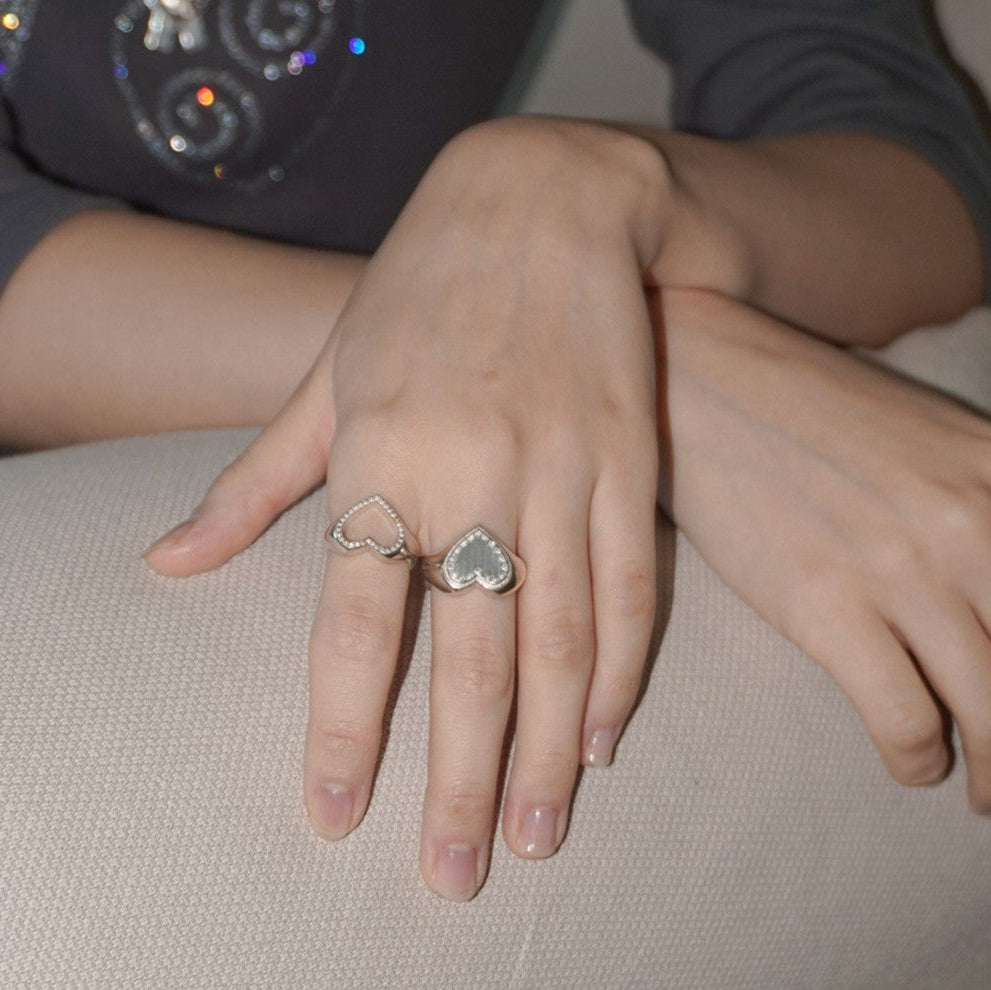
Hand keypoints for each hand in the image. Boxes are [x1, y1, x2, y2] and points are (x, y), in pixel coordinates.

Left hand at [145, 117, 665, 898]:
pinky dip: (620, 665)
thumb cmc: (421, 287)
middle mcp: (471, 470)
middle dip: (456, 773)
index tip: (339, 814)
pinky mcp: (629, 455)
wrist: (545, 197)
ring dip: (549, 746)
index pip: (353, 619)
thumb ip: (256, 481)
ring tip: (536, 831)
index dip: (344, 725)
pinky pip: (629, 582)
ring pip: (558, 635)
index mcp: (379, 453)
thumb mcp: (325, 372)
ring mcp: (561, 464)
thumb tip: (169, 569)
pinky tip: (605, 732)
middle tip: (454, 871)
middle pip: (466, 652)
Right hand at [656, 287, 990, 813]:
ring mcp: (901, 565)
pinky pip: (906, 719)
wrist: (705, 386)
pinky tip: (909, 757)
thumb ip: (983, 511)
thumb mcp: (933, 443)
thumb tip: (986, 602)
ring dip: (987, 772)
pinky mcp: (826, 603)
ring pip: (989, 714)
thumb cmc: (808, 414)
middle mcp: (973, 522)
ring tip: (974, 787)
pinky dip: (917, 758)